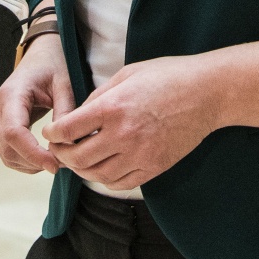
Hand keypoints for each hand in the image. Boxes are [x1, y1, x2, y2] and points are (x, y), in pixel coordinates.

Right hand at [0, 31, 72, 173]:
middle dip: (35, 162)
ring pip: (7, 155)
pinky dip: (26, 161)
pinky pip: (8, 153)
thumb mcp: (65, 84)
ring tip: (58, 161)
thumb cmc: (54, 67)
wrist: (40, 58)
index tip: (55, 165)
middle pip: (8, 148)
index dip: (33, 153)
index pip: (13, 132)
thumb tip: (66, 145)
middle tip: (64, 164)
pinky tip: (46, 157)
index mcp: (12, 94)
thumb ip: (65, 112)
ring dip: (31, 165)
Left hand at [41, 55, 218, 192]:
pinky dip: (106, 181)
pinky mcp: (155, 167)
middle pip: (78, 157)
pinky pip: (121, 184)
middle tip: (59, 150)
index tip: (51, 133)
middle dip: (62, 155)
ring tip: (78, 162)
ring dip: (82, 171)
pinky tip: (102, 170)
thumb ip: (99, 96)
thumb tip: (78, 115)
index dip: (53, 134)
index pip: (68, 129)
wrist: (208, 93)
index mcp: (113, 108)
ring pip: (97, 175)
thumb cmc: (168, 76)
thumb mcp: (127, 74)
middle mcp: (123, 135)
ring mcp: (140, 155)